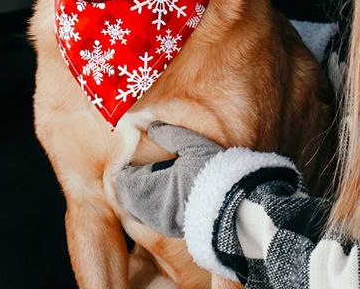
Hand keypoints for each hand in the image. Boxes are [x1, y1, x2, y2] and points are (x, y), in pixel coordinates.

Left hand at [115, 122, 223, 237]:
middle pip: (127, 199)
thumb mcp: (193, 145)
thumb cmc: (215, 173)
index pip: (126, 181)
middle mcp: (154, 209)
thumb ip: (170, 135)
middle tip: (132, 171)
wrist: (235, 206)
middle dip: (127, 185)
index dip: (124, 170)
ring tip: (144, 183)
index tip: (127, 160)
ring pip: (136, 212)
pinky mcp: (173, 230)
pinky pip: (149, 221)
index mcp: (155, 187)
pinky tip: (158, 198)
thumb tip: (152, 127)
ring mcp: (163, 222)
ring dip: (136, 198)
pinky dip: (146, 209)